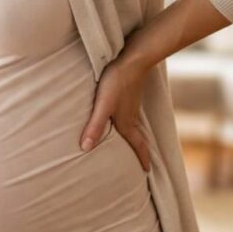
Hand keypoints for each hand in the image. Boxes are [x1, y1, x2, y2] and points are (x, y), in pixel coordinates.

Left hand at [78, 54, 152, 171]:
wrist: (133, 60)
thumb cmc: (116, 82)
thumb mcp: (102, 105)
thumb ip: (95, 126)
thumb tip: (86, 148)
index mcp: (126, 123)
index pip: (137, 145)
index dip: (142, 159)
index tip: (146, 171)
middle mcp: (131, 117)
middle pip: (138, 139)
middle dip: (141, 152)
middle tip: (143, 165)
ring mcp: (132, 106)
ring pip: (135, 127)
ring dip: (136, 138)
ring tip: (133, 146)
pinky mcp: (129, 95)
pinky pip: (131, 116)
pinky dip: (130, 125)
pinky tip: (123, 119)